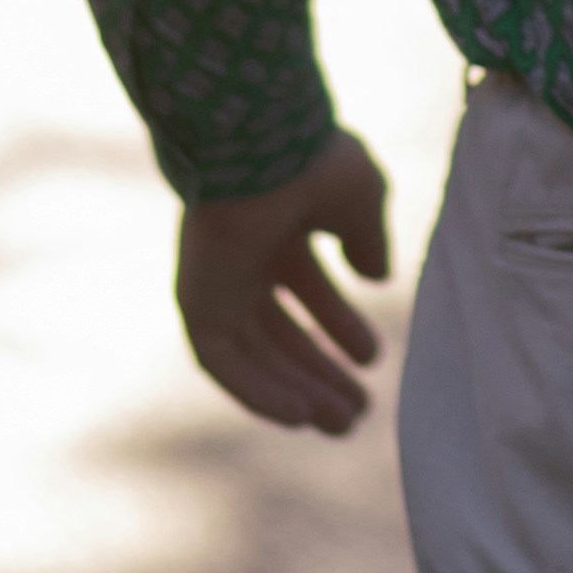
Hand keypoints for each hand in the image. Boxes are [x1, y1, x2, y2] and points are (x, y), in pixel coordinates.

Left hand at [177, 131, 392, 436]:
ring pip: (256, 354)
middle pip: (280, 331)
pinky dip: (258, 392)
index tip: (370, 359)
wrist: (263, 149)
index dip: (338, 326)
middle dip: (318, 370)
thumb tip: (375, 276)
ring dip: (295, 390)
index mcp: (277, 226)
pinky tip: (298, 415)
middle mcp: (242, 255)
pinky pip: (224, 364)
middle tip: (355, 409)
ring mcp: (216, 281)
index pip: (306, 288)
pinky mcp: (197, 304)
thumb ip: (366, 238)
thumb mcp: (358, 200)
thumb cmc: (312, 163)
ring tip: (341, 423)